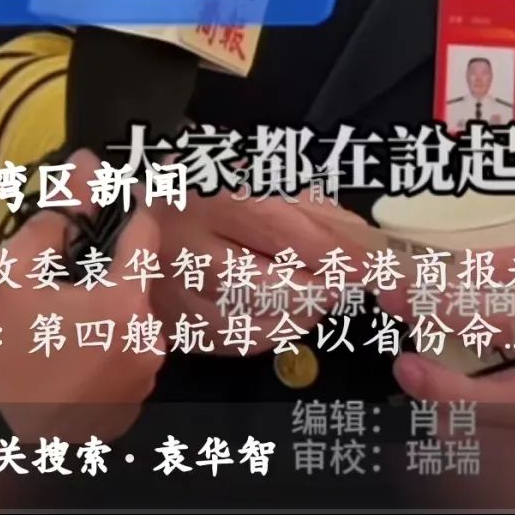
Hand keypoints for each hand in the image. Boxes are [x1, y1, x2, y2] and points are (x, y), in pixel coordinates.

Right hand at [0, 150, 164, 440]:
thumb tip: (87, 164)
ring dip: (104, 312)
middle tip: (62, 272)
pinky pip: (121, 365)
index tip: (104, 197)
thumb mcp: (12, 269)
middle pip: (135, 283)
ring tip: (58, 315)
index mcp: (126, 305)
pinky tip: (62, 353)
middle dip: (105, 269)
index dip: (124, 207)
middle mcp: (148, 346)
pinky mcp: (124, 417)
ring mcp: (139, 387)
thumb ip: (59, 215)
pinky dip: (101, 352)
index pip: (145, 232)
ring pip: (130, 325)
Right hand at [149, 186, 351, 348]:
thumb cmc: (211, 183)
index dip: (331, 250)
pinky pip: (228, 343)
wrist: (143, 204)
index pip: (278, 229)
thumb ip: (310, 205)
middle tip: (343, 285)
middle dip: (313, 291)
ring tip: (317, 298)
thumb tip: (359, 241)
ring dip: (295, 316)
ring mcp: (169, 290)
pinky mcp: (170, 323)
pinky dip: (267, 333)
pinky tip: (285, 314)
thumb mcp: (260, 171)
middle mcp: (180, 245)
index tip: (370, 264)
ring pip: (244, 324)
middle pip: (258, 286)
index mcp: (206, 193)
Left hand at [370, 196, 514, 440]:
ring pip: (510, 409)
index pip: (508, 285)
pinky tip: (441, 407)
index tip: (399, 279)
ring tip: (410, 374)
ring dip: (451, 397)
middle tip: (396, 316)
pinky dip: (476, 424)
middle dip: (443, 334)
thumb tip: (470, 211)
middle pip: (506, 349)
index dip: (445, 286)